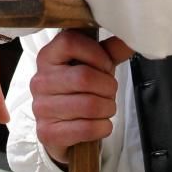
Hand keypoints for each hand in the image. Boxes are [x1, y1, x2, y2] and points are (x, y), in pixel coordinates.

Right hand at [31, 32, 132, 164]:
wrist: (61, 129)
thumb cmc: (78, 91)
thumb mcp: (93, 67)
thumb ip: (110, 52)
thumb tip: (131, 38)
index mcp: (48, 57)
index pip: (70, 42)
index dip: (97, 54)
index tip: (106, 66)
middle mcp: (40, 80)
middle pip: (84, 77)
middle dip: (108, 87)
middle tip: (110, 91)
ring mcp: (41, 107)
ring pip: (89, 105)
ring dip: (108, 108)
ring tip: (106, 108)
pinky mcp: (47, 132)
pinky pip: (86, 128)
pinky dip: (103, 127)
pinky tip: (101, 124)